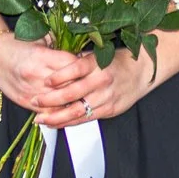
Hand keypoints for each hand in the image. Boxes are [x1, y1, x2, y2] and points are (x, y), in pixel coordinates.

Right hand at [0, 35, 116, 124]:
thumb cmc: (20, 44)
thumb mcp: (42, 38)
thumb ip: (62, 45)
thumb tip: (83, 53)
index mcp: (40, 56)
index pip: (72, 65)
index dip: (85, 67)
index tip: (94, 67)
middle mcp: (35, 75)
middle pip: (68, 85)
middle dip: (83, 86)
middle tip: (95, 85)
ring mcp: (29, 90)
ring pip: (59, 102)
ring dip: (74, 101)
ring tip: (88, 98)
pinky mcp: (25, 101)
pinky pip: (47, 111)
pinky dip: (60, 111)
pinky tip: (71, 108)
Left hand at [40, 48, 155, 127]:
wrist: (143, 72)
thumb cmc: (117, 61)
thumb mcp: (100, 54)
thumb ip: (79, 62)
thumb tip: (53, 66)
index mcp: (99, 63)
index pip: (76, 68)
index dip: (59, 77)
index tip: (45, 82)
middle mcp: (102, 80)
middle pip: (72, 93)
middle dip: (50, 100)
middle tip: (35, 101)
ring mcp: (106, 97)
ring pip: (76, 111)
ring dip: (55, 117)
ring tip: (40, 118)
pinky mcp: (109, 110)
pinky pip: (84, 119)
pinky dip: (67, 122)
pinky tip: (55, 123)